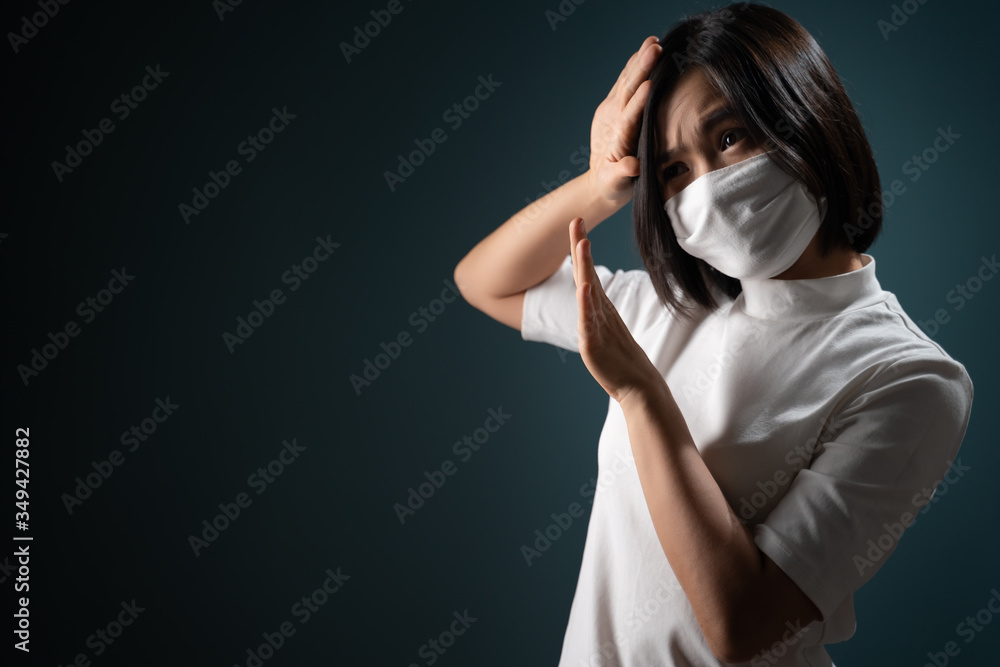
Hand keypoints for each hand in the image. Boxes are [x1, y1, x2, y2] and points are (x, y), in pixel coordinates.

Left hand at [570, 217, 659, 403]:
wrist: (638, 386)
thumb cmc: (621, 359)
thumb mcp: (604, 330)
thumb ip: (596, 312)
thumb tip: (588, 293)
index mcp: (600, 307)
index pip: (587, 272)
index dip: (581, 248)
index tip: (577, 223)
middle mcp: (599, 311)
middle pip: (587, 273)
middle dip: (580, 246)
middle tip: (576, 219)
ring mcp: (598, 325)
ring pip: (589, 291)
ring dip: (585, 267)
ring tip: (582, 243)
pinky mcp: (595, 342)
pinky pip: (590, 320)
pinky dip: (586, 304)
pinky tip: (584, 288)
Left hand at [588, 35, 661, 205]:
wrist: (601, 182)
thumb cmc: (614, 184)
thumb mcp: (616, 183)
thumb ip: (622, 173)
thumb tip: (630, 167)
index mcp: (617, 138)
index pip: (628, 116)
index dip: (638, 101)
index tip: (650, 84)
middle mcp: (613, 120)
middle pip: (627, 91)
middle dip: (641, 69)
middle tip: (654, 48)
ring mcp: (612, 111)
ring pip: (626, 82)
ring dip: (639, 62)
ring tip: (652, 42)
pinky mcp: (615, 107)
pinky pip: (625, 83)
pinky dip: (634, 67)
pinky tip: (644, 51)